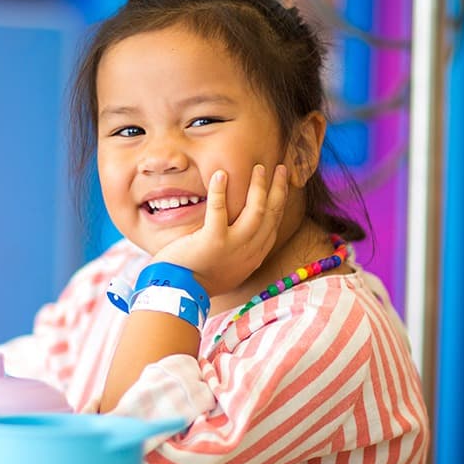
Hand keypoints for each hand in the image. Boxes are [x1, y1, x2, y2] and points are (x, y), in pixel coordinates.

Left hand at [150, 164, 288, 297]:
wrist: (181, 296)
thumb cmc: (199, 281)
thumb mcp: (229, 270)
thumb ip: (238, 253)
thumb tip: (240, 239)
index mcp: (254, 257)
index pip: (274, 224)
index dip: (280, 202)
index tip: (282, 184)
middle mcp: (250, 251)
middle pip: (271, 213)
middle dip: (278, 188)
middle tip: (279, 167)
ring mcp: (234, 246)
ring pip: (256, 209)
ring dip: (258, 186)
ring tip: (258, 167)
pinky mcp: (213, 241)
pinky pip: (219, 209)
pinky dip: (220, 190)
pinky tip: (220, 174)